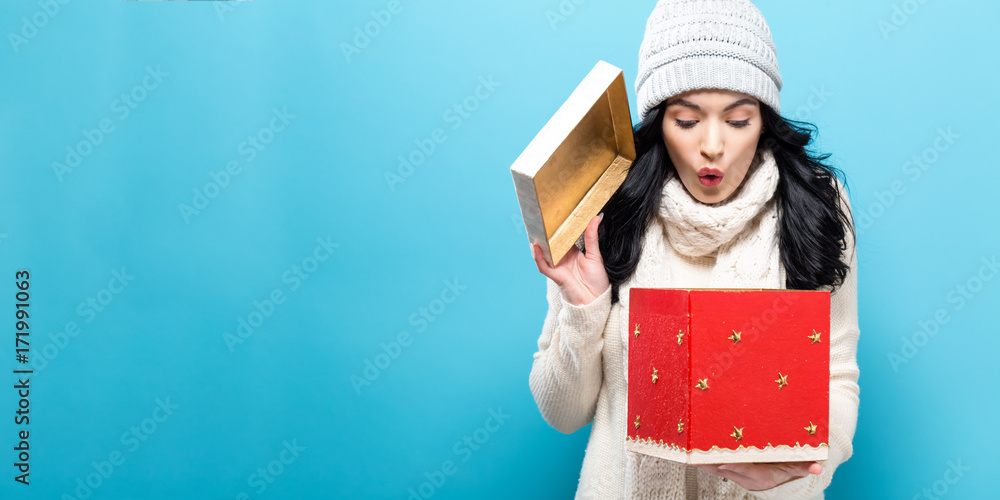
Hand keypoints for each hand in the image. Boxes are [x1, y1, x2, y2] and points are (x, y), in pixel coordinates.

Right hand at [531, 214, 609, 306]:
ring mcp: (557, 266)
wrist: (596, 300)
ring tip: (535, 229)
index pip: (562, 237)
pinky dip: (538, 257)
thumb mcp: (595, 255)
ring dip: (538, 243)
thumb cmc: (597, 281)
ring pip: (543, 253)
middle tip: (541, 217)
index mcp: (571, 252)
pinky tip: (536, 248)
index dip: (558, 227)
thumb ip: (592, 236)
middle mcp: (562, 258)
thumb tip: (597, 217)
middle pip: (550, 244)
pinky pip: (544, 266)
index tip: (557, 213)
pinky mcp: (555, 275)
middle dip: (544, 233)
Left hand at [695, 461, 822, 490]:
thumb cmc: (787, 467)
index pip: (748, 471)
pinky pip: (711, 465)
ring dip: (700, 461)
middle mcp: (746, 477)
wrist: (778, 478)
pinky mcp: (727, 470)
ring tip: (685, 451)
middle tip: (695, 453)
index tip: (723, 461)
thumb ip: (805, 466)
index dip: (736, 466)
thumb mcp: (797, 466)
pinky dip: (700, 460)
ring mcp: (735, 474)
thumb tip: (819, 467)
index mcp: (762, 476)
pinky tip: (686, 453)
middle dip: (710, 461)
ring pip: (715, 468)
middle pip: (726, 469)